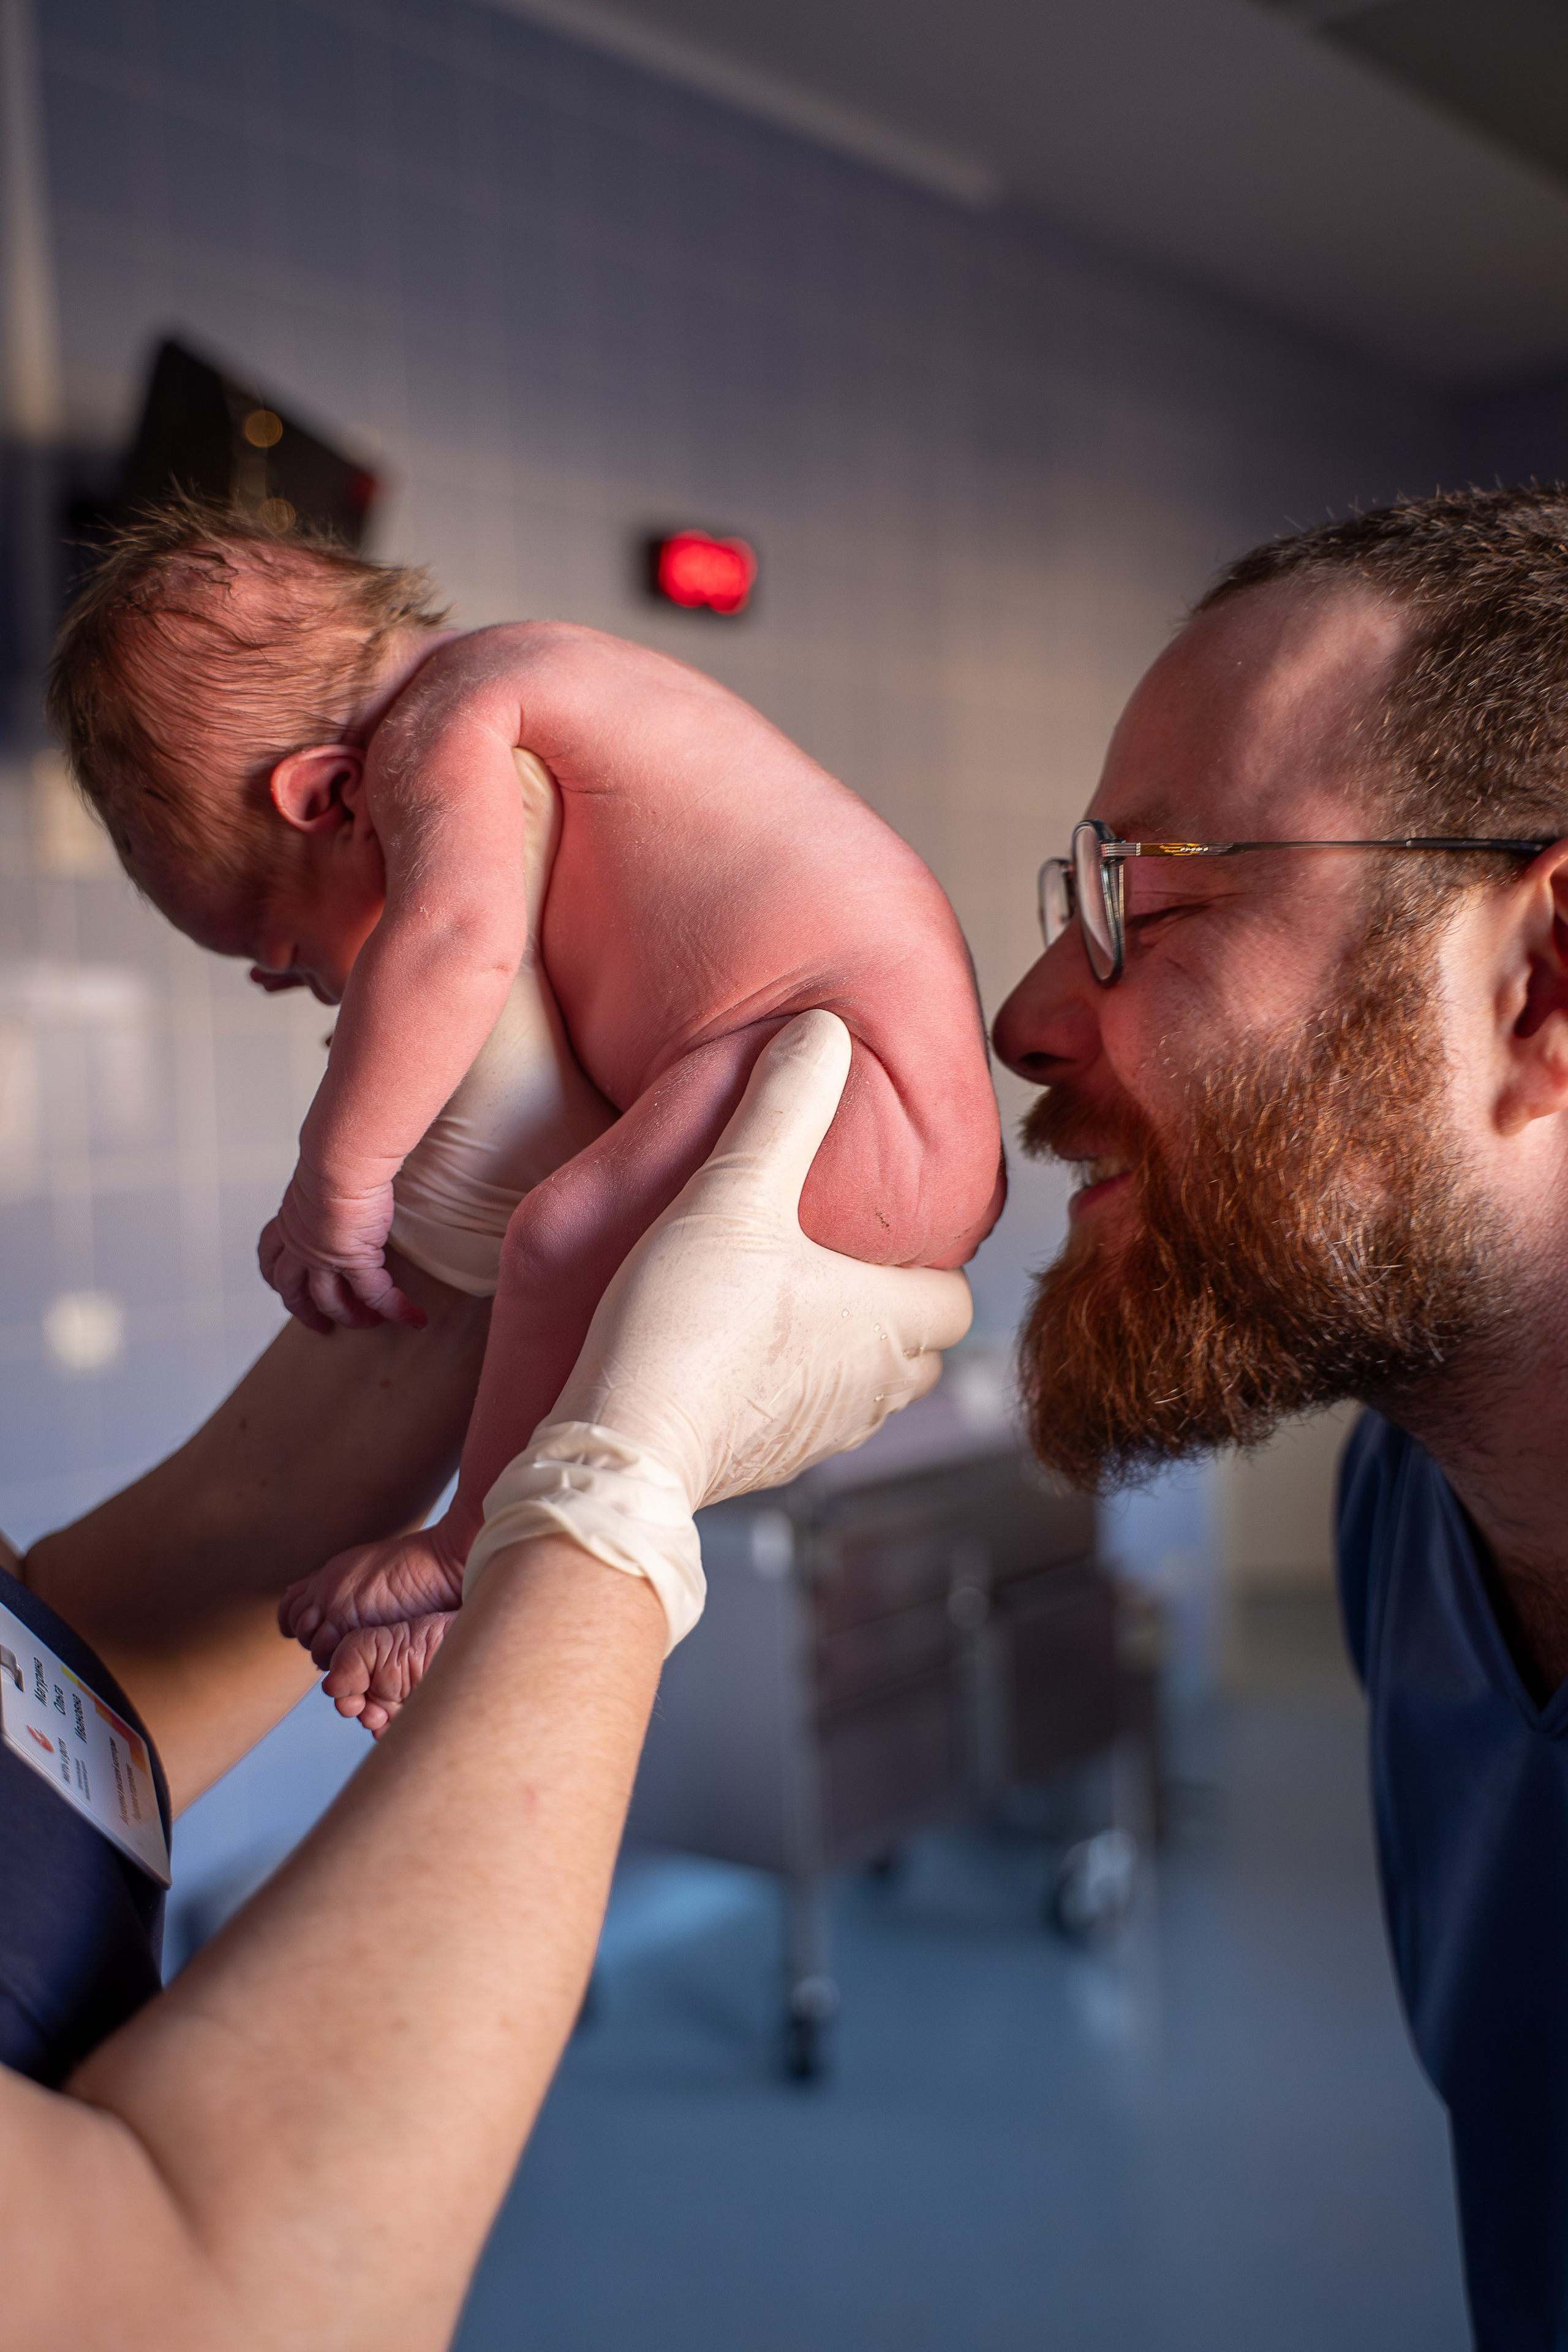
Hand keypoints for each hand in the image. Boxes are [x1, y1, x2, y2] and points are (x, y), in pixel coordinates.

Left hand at [259, 1167, 427, 1334]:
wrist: (340, 1158)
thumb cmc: (334, 1154)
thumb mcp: (322, 1171)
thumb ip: (328, 1180)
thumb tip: (343, 1164)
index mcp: (289, 1220)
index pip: (271, 1253)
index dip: (274, 1273)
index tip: (279, 1283)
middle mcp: (299, 1243)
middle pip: (291, 1289)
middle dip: (303, 1310)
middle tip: (319, 1326)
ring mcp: (323, 1257)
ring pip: (328, 1300)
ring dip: (349, 1316)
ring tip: (370, 1323)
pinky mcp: (354, 1261)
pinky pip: (375, 1294)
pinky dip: (396, 1308)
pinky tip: (413, 1317)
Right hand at [465, 1010, 972, 1638]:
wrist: (621, 1446)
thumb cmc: (685, 1326)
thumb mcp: (733, 1193)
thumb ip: (781, 1109)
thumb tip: (822, 1032)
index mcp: (888, 1325)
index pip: (958, 1300)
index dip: (930, 1264)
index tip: (884, 1235)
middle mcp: (870, 1390)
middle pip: (922, 1352)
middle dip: (893, 1311)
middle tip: (838, 1265)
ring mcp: (820, 1437)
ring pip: (867, 1393)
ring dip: (844, 1354)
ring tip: (788, 1307)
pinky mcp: (766, 1465)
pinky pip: (805, 1424)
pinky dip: (789, 1391)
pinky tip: (735, 1358)